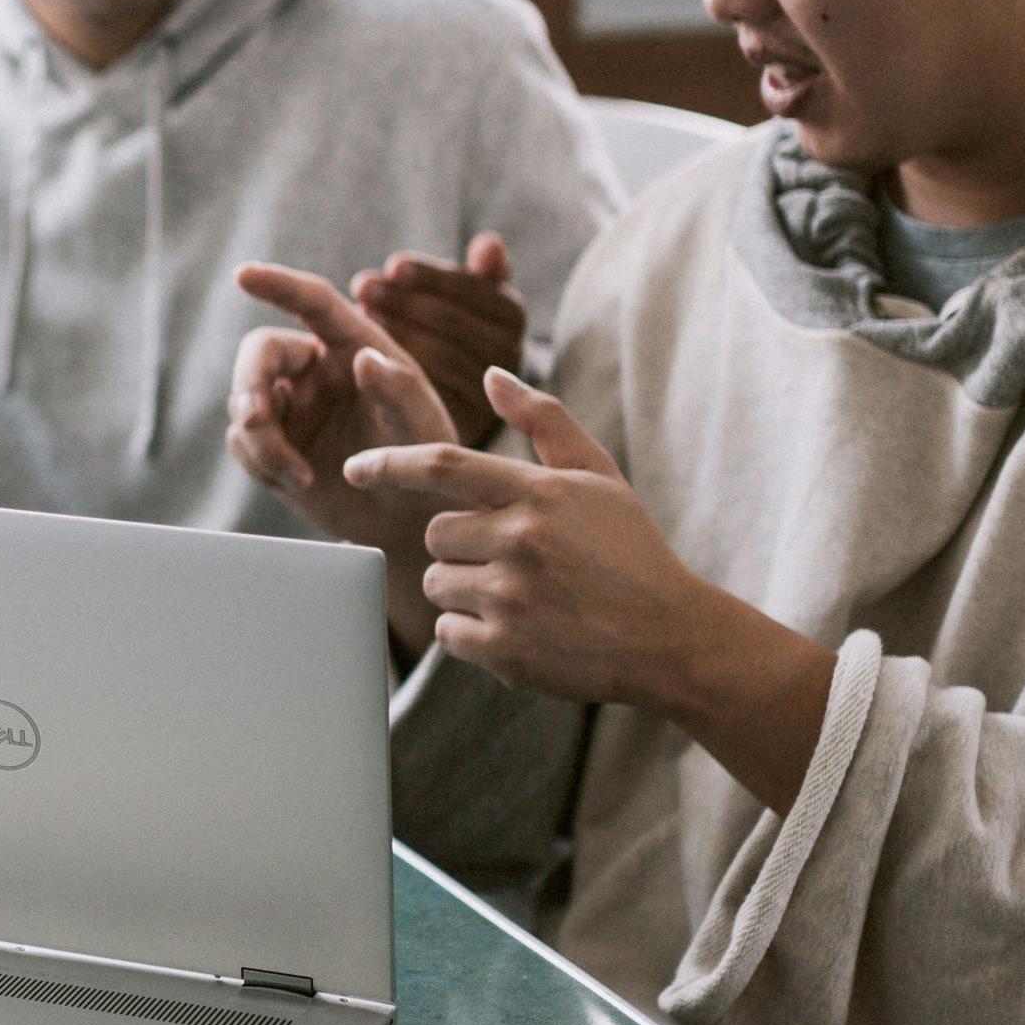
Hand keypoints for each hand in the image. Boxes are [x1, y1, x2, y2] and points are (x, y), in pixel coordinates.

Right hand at [227, 263, 466, 637]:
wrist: (407, 519)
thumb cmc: (426, 462)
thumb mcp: (424, 427)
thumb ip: (397, 391)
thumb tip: (364, 358)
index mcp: (354, 345)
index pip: (312, 302)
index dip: (278, 284)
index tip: (245, 275)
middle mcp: (315, 368)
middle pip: (259, 354)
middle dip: (250, 385)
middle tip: (257, 421)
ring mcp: (290, 406)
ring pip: (243, 403)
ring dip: (260, 439)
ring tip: (298, 475)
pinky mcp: (272, 443)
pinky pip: (241, 442)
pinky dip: (259, 462)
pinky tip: (298, 481)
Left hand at [352, 370, 836, 808]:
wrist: (670, 639)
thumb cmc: (631, 551)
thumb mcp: (597, 476)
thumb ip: (543, 421)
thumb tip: (491, 375)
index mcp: (538, 493)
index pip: (442, 466)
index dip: (388, 464)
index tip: (354, 470)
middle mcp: (520, 540)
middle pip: (435, 534)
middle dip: (457, 545)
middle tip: (511, 560)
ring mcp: (511, 597)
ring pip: (438, 583)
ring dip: (464, 590)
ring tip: (522, 596)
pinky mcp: (506, 649)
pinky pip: (448, 633)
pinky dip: (471, 634)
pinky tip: (521, 630)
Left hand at [353, 232, 527, 431]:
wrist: (452, 406)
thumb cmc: (451, 337)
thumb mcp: (468, 302)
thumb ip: (478, 275)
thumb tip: (490, 241)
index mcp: (511, 314)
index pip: (470, 287)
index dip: (428, 275)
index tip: (391, 265)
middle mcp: (511, 354)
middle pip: (451, 320)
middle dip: (402, 299)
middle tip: (362, 286)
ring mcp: (491, 390)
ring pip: (440, 353)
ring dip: (396, 330)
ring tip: (359, 313)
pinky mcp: (465, 422)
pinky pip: (430, 390)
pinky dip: (396, 367)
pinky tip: (365, 351)